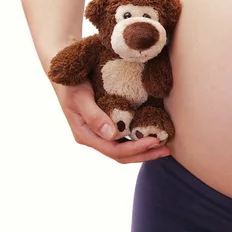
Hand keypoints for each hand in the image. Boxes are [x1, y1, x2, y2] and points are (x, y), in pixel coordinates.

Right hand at [54, 81, 170, 162]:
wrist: (65, 76)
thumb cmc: (71, 84)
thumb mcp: (80, 97)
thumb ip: (94, 116)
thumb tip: (111, 135)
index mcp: (86, 135)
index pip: (114, 150)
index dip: (135, 149)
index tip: (154, 141)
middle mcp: (94, 138)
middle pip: (121, 154)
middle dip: (144, 154)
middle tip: (166, 149)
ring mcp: (100, 133)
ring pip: (124, 149)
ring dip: (144, 150)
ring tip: (164, 146)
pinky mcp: (107, 125)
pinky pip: (125, 137)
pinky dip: (139, 139)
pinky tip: (153, 135)